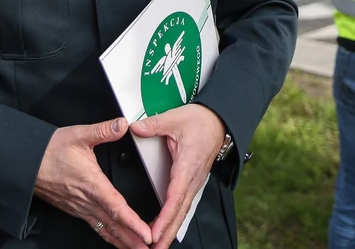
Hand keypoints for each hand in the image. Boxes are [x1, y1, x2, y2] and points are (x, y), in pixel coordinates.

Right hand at [33, 118, 151, 247]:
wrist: (26, 162)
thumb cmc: (50, 150)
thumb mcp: (79, 135)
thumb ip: (103, 130)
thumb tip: (122, 124)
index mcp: (92, 183)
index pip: (117, 208)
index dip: (134, 223)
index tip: (147, 234)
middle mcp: (87, 200)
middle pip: (115, 226)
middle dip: (134, 240)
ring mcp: (80, 208)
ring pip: (106, 229)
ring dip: (123, 242)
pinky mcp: (75, 209)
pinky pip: (96, 227)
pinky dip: (110, 236)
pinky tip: (118, 241)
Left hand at [129, 104, 226, 248]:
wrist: (219, 121)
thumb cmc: (200, 121)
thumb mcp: (175, 118)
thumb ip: (154, 125)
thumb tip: (135, 128)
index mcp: (186, 165)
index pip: (175, 197)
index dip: (165, 217)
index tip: (154, 233)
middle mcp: (192, 178)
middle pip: (179, 212)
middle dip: (167, 233)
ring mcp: (194, 182)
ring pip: (182, 211)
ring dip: (170, 230)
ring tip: (158, 247)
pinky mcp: (192, 182)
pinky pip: (183, 205)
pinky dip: (174, 220)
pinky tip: (166, 230)